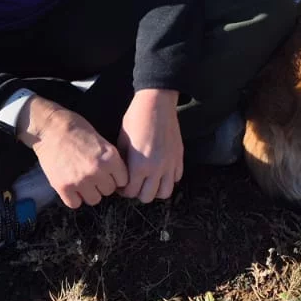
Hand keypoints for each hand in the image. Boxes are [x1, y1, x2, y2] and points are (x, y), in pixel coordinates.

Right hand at [17, 97, 127, 207]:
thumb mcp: (101, 140)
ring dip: (89, 193)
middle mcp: (97, 171)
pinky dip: (73, 198)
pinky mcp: (63, 187)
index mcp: (110, 157)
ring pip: (94, 200)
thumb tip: (117, 176)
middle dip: (102, 184)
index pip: (123, 180)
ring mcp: (80, 180)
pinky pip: (75, 204)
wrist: (50, 128)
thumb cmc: (76, 129)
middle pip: (109, 191)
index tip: (108, 174)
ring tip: (82, 181)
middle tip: (93, 175)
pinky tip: (71, 186)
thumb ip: (110, 159)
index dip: (116, 177)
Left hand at [117, 88, 183, 203]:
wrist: (157, 103)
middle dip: (138, 193)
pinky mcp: (179, 157)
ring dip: (155, 190)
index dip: (123, 190)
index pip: (131, 192)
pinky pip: (176, 177)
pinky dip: (169, 178)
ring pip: (165, 192)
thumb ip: (124, 162)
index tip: (121, 184)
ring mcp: (170, 164)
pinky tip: (161, 170)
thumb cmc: (135, 119)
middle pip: (148, 197)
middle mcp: (157, 169)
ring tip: (149, 181)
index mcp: (139, 165)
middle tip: (134, 184)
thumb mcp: (122, 141)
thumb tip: (123, 175)